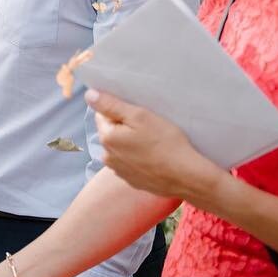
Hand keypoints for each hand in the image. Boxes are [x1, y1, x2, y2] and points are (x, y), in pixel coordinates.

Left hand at [87, 89, 220, 199]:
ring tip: (153, 143)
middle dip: (124, 127)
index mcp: (107, 138)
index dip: (120, 111)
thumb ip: (111, 105)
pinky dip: (138, 158)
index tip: (138, 114)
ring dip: (131, 144)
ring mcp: (119, 172)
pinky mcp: (132, 181)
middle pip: (111, 132)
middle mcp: (107, 157)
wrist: (188, 176)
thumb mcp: (140, 116)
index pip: (102, 115)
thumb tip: (89, 95)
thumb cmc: (166, 143)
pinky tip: (154, 157)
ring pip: (120, 149)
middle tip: (148, 128)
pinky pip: (130, 163)